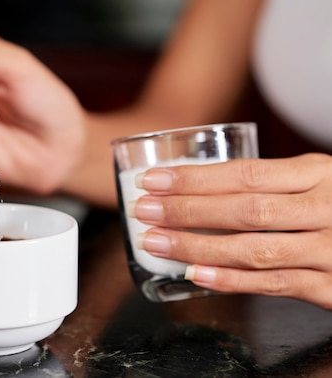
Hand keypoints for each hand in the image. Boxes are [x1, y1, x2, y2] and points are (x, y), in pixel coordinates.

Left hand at [132, 153, 331, 308]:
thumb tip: (200, 187)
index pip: (245, 174)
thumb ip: (274, 184)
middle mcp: (327, 208)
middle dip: (186, 211)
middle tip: (144, 210)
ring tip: (157, 243)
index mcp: (319, 174)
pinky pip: (275, 284)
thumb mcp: (319, 182)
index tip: (153, 181)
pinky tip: (196, 275)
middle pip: (244, 209)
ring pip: (254, 248)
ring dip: (197, 246)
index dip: (194, 179)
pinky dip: (232, 281)